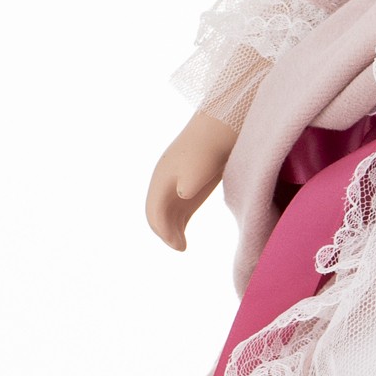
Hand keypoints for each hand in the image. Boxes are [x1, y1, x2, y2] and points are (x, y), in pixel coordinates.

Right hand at [145, 110, 238, 250]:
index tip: (180, 247)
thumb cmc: (210, 148)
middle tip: (181, 248)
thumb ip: (188, 183)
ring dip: (170, 230)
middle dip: (164, 233)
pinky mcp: (185, 184)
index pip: (154, 212)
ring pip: (165, 213)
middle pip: (155, 214)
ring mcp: (173, 183)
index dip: (164, 232)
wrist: (220, 127)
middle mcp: (162, 181)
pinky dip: (177, 223)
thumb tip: (183, 194)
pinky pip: (175, 209)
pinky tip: (184, 235)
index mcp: (161, 177)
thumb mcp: (199, 166)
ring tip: (183, 245)